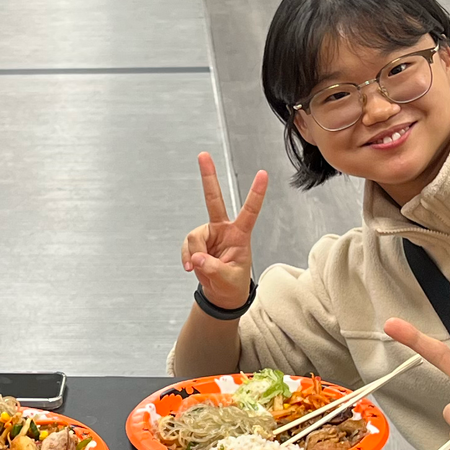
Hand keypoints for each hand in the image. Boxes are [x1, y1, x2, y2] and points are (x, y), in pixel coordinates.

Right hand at [181, 153, 267, 310]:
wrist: (222, 294)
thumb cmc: (233, 284)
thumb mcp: (228, 279)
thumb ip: (214, 268)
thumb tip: (196, 257)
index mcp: (240, 235)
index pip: (250, 211)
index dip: (256, 193)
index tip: (263, 173)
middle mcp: (223, 229)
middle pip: (214, 200)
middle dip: (208, 177)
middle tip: (203, 155)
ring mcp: (208, 234)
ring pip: (194, 236)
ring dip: (194, 253)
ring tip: (199, 268)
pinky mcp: (197, 242)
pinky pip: (187, 247)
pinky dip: (187, 257)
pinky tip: (191, 267)